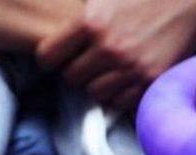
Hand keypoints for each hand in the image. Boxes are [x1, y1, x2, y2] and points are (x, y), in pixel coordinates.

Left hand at [36, 0, 195, 108]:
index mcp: (90, 21)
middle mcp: (109, 48)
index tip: (59, 56)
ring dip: (100, 84)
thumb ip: (80, 10)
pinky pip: (122, 102)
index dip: (52, 57)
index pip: (48, 57)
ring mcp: (130, 68)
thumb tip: (45, 15)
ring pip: (96, 93)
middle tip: (88, 62)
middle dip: (77, 71)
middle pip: (72, 79)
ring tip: (109, 70)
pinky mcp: (150, 81)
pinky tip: (126, 77)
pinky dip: (121, 93)